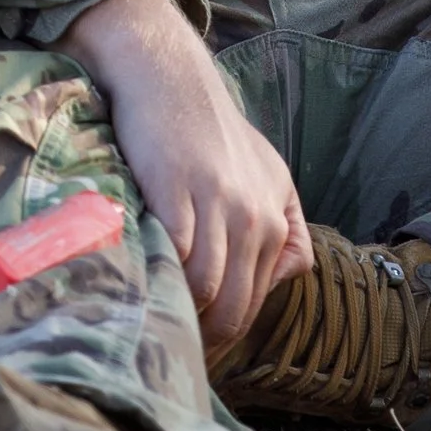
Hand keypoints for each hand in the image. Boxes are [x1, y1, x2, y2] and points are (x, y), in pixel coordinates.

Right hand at [67, 0, 309, 351]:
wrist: (169, 79)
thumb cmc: (212, 129)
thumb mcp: (268, 173)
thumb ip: (284, 226)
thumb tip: (282, 277)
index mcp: (276, 215)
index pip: (256, 299)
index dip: (228, 333)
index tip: (202, 349)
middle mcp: (255, 214)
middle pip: (235, 305)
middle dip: (207, 338)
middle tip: (176, 352)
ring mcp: (216, 203)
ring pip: (207, 289)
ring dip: (183, 315)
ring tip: (158, 326)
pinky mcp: (176, 191)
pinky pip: (177, 257)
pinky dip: (164, 280)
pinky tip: (147, 289)